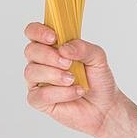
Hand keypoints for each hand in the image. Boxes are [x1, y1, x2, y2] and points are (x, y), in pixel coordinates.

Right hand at [24, 21, 120, 137]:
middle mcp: (41, 62)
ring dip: (55, 75)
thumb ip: (83, 48)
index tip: (53, 37)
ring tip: (73, 80)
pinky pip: (39, 95)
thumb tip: (64, 48)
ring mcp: (38, 81)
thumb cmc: (98, 79)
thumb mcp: (98, 58)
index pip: (33, 32)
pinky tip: (76, 92)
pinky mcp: (39, 100)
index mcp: (52, 47)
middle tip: (68, 63)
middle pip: (30, 51)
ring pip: (31, 72)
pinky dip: (60, 93)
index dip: (38, 32)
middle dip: (49, 56)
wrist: (105, 105)